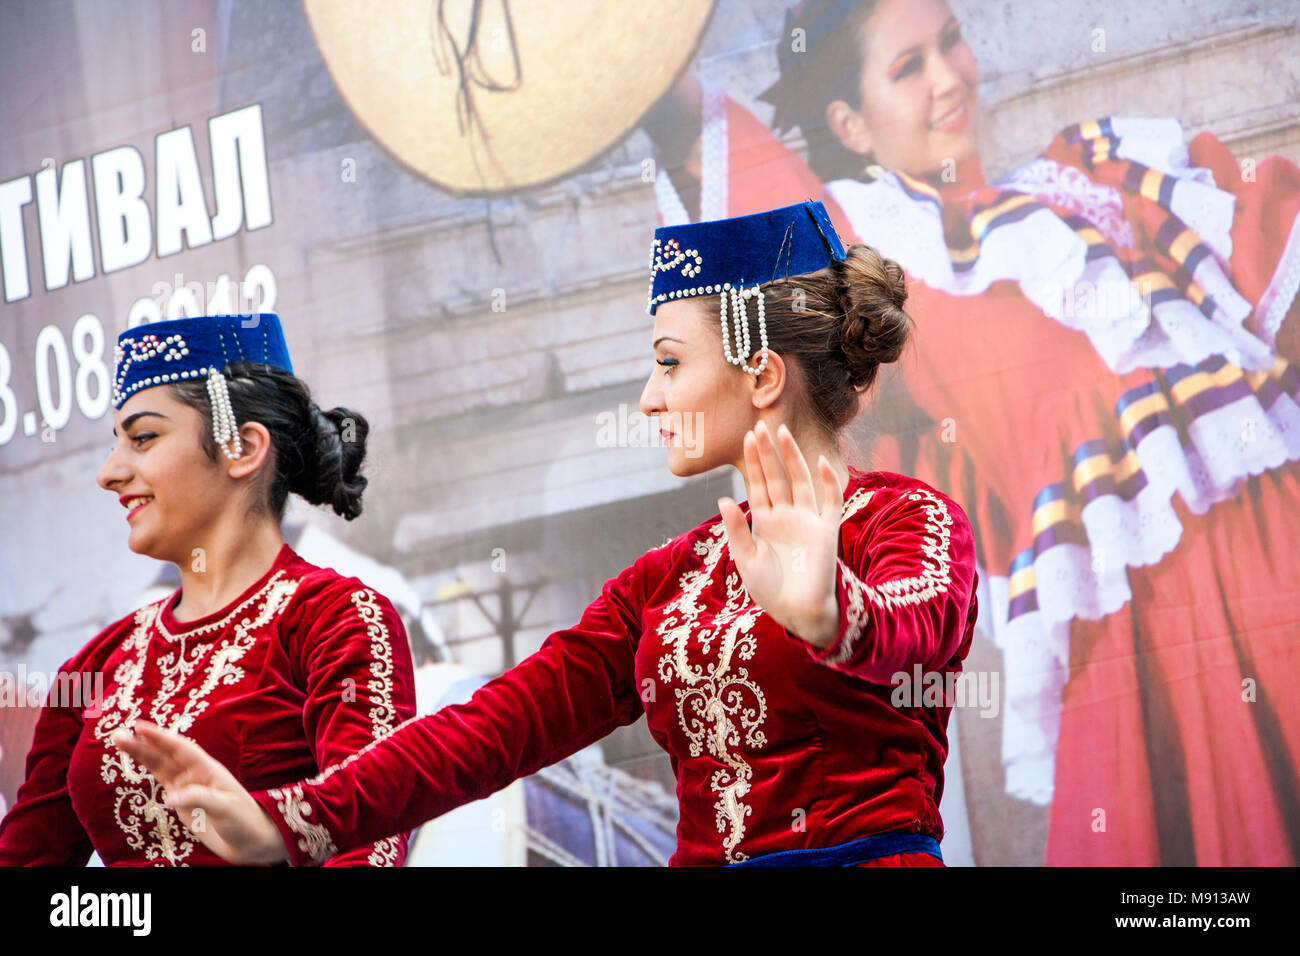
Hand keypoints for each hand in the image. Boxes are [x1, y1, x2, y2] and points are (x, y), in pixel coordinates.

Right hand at [111, 720, 287, 864]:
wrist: (249, 841)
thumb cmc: (244, 820)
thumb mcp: (225, 808)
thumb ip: (199, 800)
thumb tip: (169, 798)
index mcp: (208, 770)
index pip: (181, 749)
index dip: (160, 738)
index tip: (140, 726)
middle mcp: (196, 776)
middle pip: (165, 756)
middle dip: (143, 744)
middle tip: (118, 734)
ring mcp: (188, 788)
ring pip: (160, 768)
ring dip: (142, 755)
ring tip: (121, 742)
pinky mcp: (183, 803)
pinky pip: (163, 783)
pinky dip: (150, 773)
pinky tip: (137, 765)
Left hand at [718, 420, 844, 647]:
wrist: (799, 613)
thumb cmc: (771, 591)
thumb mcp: (746, 559)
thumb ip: (736, 529)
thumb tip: (722, 499)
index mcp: (764, 521)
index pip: (757, 484)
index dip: (752, 462)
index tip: (746, 437)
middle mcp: (786, 516)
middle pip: (776, 477)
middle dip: (768, 453)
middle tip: (759, 425)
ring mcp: (807, 520)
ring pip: (800, 481)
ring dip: (792, 458)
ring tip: (782, 433)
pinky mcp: (827, 530)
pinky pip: (831, 500)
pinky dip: (828, 482)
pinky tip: (820, 463)